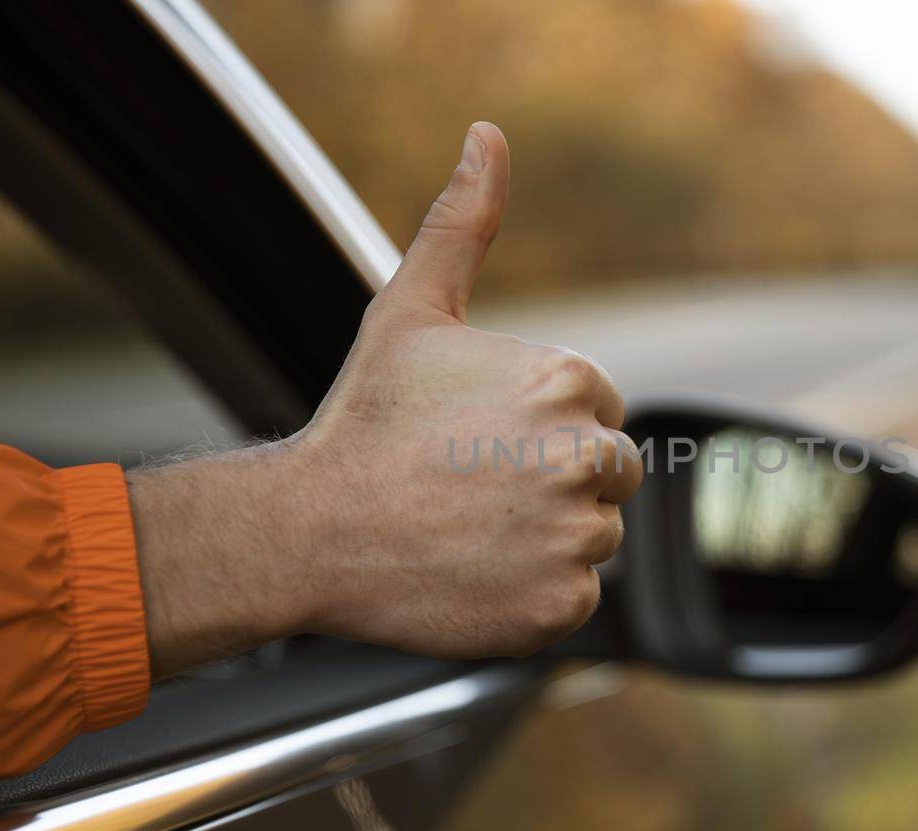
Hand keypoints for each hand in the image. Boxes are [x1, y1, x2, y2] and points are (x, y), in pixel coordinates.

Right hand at [128, 123, 642, 676]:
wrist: (308, 529)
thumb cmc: (364, 419)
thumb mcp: (412, 310)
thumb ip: (464, 224)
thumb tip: (488, 137)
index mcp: (568, 383)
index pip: (600, 413)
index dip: (541, 429)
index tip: (481, 442)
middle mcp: (584, 457)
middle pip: (609, 476)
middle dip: (554, 481)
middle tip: (473, 490)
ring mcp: (574, 537)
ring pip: (593, 536)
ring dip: (545, 539)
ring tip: (469, 530)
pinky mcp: (560, 606)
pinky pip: (574, 597)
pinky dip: (533, 594)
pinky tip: (474, 573)